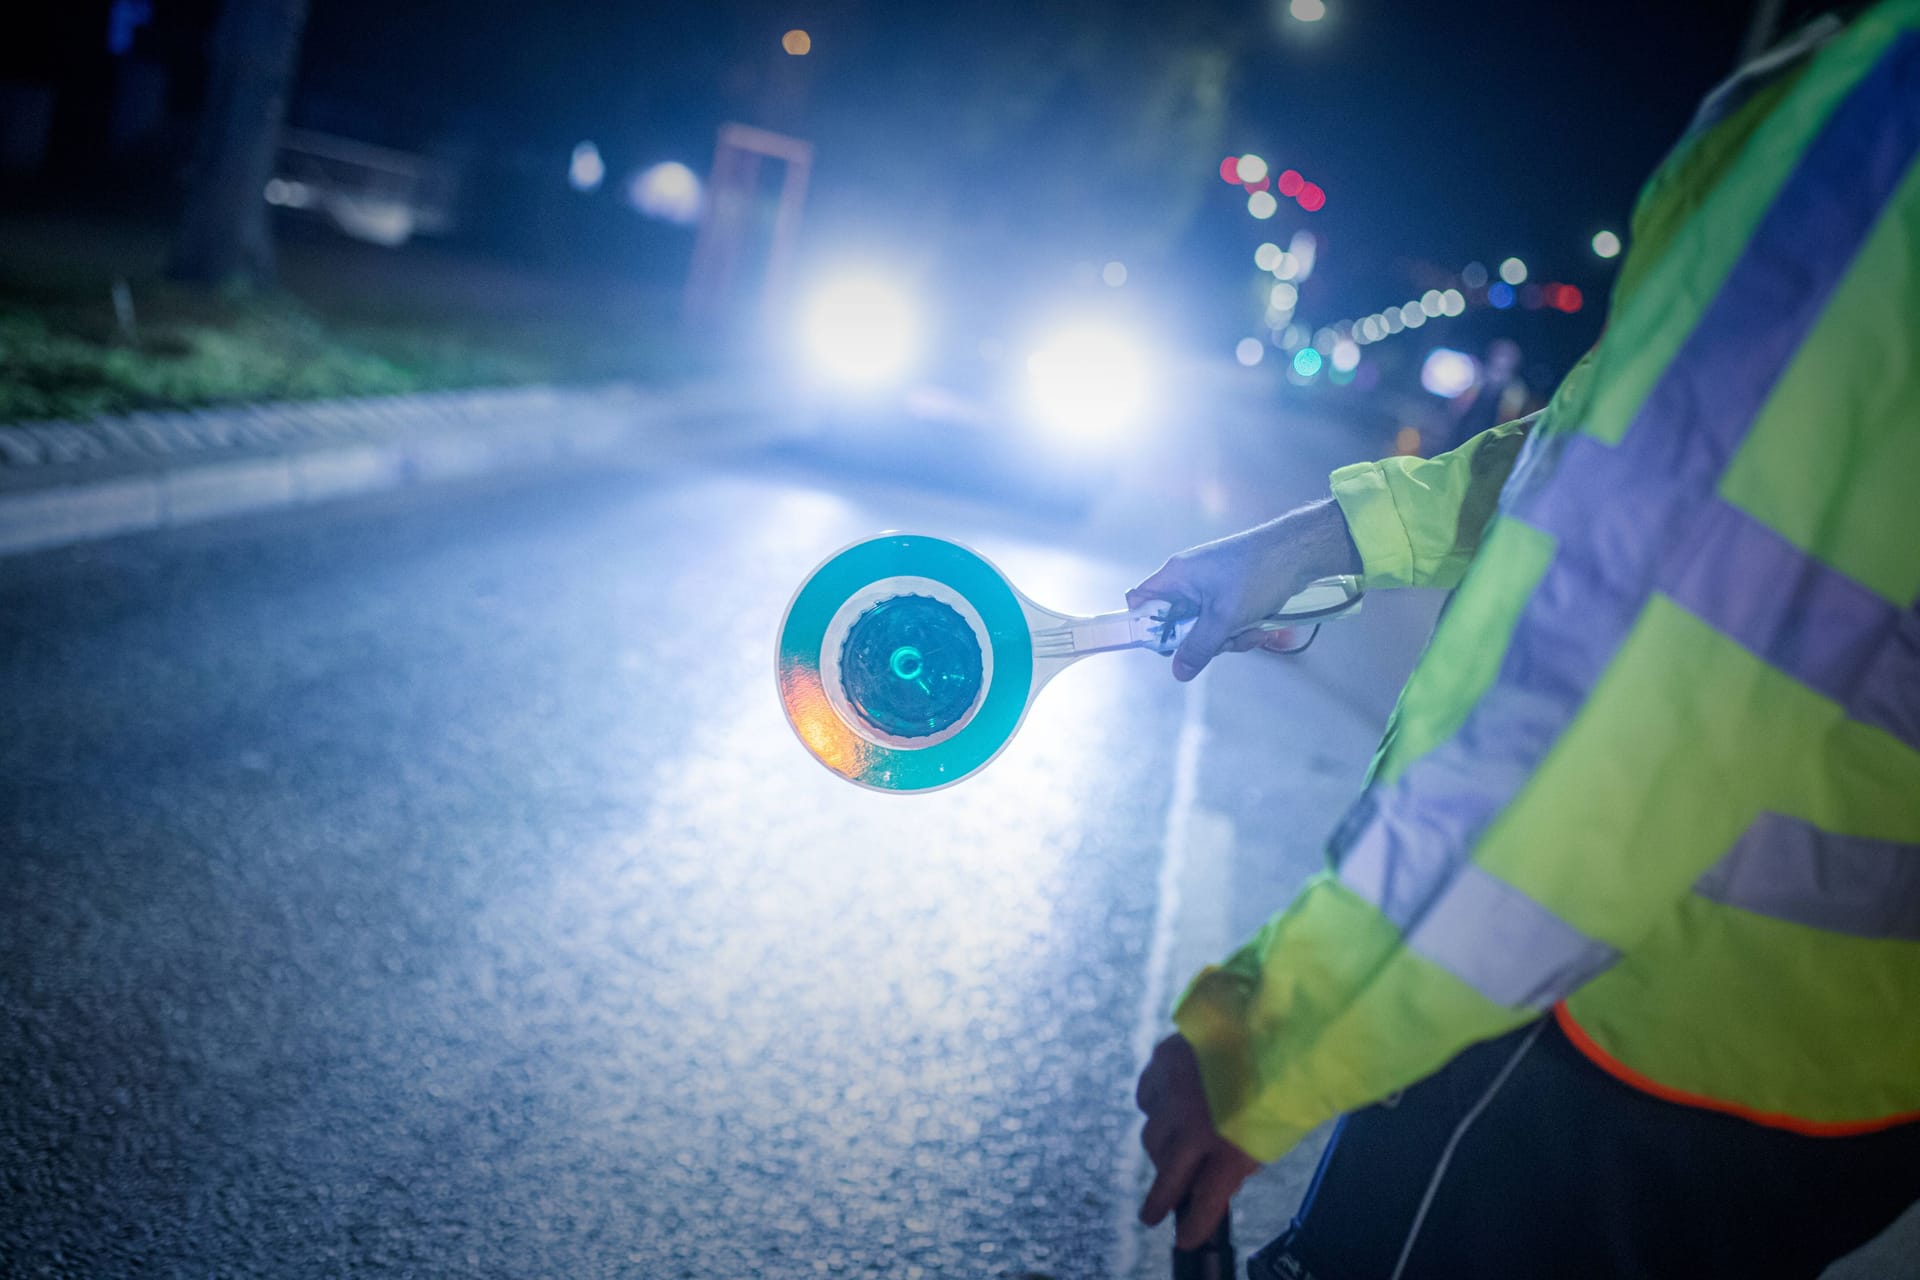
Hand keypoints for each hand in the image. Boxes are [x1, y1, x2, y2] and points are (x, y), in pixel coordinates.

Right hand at [1126, 498, 1359, 681]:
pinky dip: (1240, 629)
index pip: (1140, 601)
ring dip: (1228, 637)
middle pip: (1175, 622)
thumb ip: (1198, 647)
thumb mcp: (1224, 618)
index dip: (1143, 625)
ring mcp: (1210, 586)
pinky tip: (1261, 628)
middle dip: (1201, 640)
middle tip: (1222, 641)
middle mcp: (1188, 580)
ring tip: (1252, 631)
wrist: (1299, 552)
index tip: (1165, 646)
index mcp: (1176, 576)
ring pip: (1204, 626)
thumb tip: (1178, 673)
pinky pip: (1223, 620)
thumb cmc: (1256, 576)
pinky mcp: (1230, 592)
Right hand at [1136, 1034, 1260, 1248]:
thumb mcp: (1273, 1131)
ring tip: (1174, 1145)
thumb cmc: (1285, 1077)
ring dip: (1163, 1146)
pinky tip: (1168, 1103)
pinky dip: (1156, 1105)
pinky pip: (1147, 1095)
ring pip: (1152, 1135)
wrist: (1278, 1022)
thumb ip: (1243, 1156)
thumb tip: (1223, 1172)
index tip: (1185, 1239)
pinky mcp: (1162, 1061)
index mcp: (1229, 1148)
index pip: (1204, 1201)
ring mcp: (1173, 1093)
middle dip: (1160, 1198)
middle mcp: (1193, 1126)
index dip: (1194, 1225)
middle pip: (1166, 1174)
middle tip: (1153, 1213)